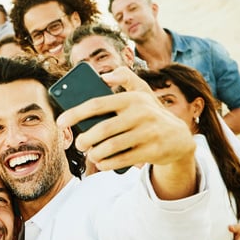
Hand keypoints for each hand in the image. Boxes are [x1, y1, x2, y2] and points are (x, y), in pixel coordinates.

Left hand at [59, 66, 194, 172]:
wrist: (178, 137)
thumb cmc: (151, 113)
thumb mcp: (143, 91)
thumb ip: (125, 77)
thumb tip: (104, 76)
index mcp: (132, 98)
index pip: (97, 104)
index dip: (75, 113)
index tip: (60, 122)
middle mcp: (141, 113)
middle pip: (102, 129)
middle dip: (84, 139)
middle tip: (79, 144)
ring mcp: (148, 133)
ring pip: (111, 147)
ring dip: (95, 153)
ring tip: (90, 154)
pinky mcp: (153, 150)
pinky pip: (123, 159)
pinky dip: (107, 163)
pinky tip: (101, 163)